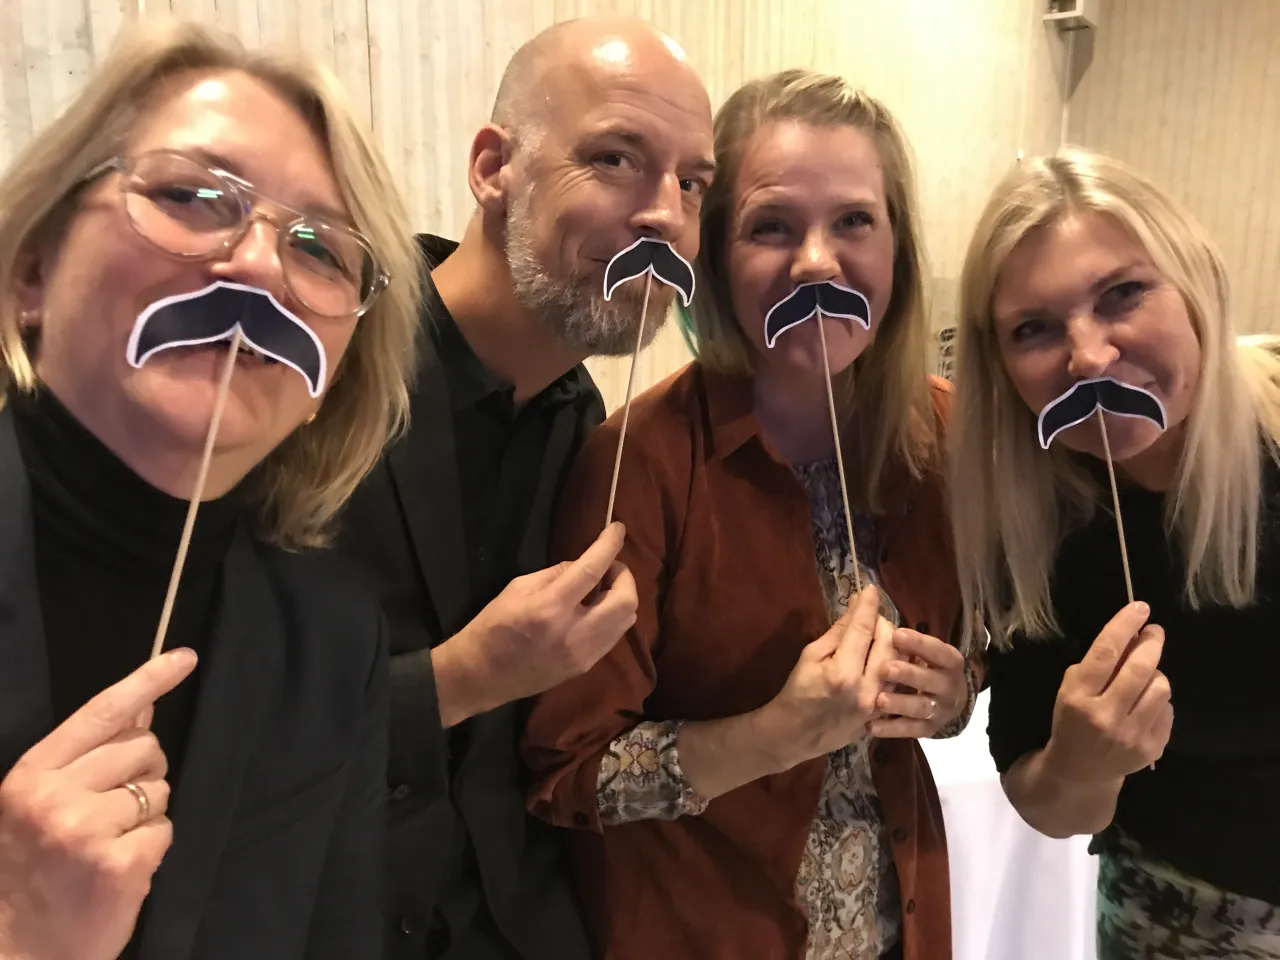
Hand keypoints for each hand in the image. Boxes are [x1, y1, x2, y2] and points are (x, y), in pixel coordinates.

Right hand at [0, 648, 196, 959]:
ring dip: (146, 815)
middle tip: (111, 811)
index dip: (147, 680)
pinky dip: (151, 848)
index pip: (101, 713)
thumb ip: (87, 756)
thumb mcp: (39, 803)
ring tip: (106, 845)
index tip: (185, 658)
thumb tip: (141, 707)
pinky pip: (165, 830)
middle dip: (142, 772)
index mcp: (30, 776)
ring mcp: (87, 832)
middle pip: (143, 747)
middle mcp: (55, 798)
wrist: (19, 950)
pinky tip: (119, 869)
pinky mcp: (120, 865)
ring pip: (159, 790)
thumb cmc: (32, 872)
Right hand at [436, 522, 637, 721]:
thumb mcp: (517, 588)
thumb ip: (554, 574)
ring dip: (622, 597)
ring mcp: (583, 654)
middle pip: (625, 600)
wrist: (482, 676)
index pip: (592, 570)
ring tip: (603, 588)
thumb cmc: (493, 626)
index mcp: (550, 607)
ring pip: (626, 620)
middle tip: (609, 567)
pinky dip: (613, 617)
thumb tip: (582, 565)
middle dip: (624, 576)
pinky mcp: (585, 666)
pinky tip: (597, 610)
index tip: (618, 529)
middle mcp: (574, 632)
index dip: (610, 545)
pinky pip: (614, 636)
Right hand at [758, 585, 900, 770]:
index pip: (862, 628)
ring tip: (878, 635)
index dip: (867, 606)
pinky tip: (883, 658)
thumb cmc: (797, 691)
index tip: (871, 588)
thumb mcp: (810, 656)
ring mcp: (877, 704)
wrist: (796, 733)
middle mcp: (866, 688)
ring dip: (890, 643)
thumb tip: (856, 607)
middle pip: (887, 643)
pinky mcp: (882, 714)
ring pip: (897, 662)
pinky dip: (892, 665)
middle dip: (881, 622)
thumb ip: (837, 632)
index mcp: (843, 671)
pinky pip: (896, 682)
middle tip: (870, 616)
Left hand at [869, 627, 967, 737]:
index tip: (896, 634)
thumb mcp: (923, 653)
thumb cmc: (926, 667)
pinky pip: (910, 731)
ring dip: (900, 703)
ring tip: (879, 700)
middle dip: (909, 674)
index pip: (940, 651)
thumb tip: (874, 616)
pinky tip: (871, 726)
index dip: (920, 644)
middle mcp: (949, 687)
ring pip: (921, 707)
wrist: (947, 702)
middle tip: (886, 669)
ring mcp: (940, 710)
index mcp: (950, 662)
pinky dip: (891, 729)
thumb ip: (905, 641)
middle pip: (931, 681)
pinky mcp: (928, 730)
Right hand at [1041, 601, 1172, 784]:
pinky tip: (1146, 704)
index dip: (1124, 625)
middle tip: (1154, 631)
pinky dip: (1160, 702)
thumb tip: (1130, 636)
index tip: (1140, 608)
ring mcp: (1131, 736)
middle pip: (1140, 668)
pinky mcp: (1151, 750)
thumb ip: (1096, 666)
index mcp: (1078, 698)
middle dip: (1151, 643)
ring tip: (1146, 675)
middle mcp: (1105, 716)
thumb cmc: (1071, 721)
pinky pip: (1168, 711)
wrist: (1078, 771)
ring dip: (1156, 674)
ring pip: (1161, 688)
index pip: (1105, 652)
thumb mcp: (1070, 691)